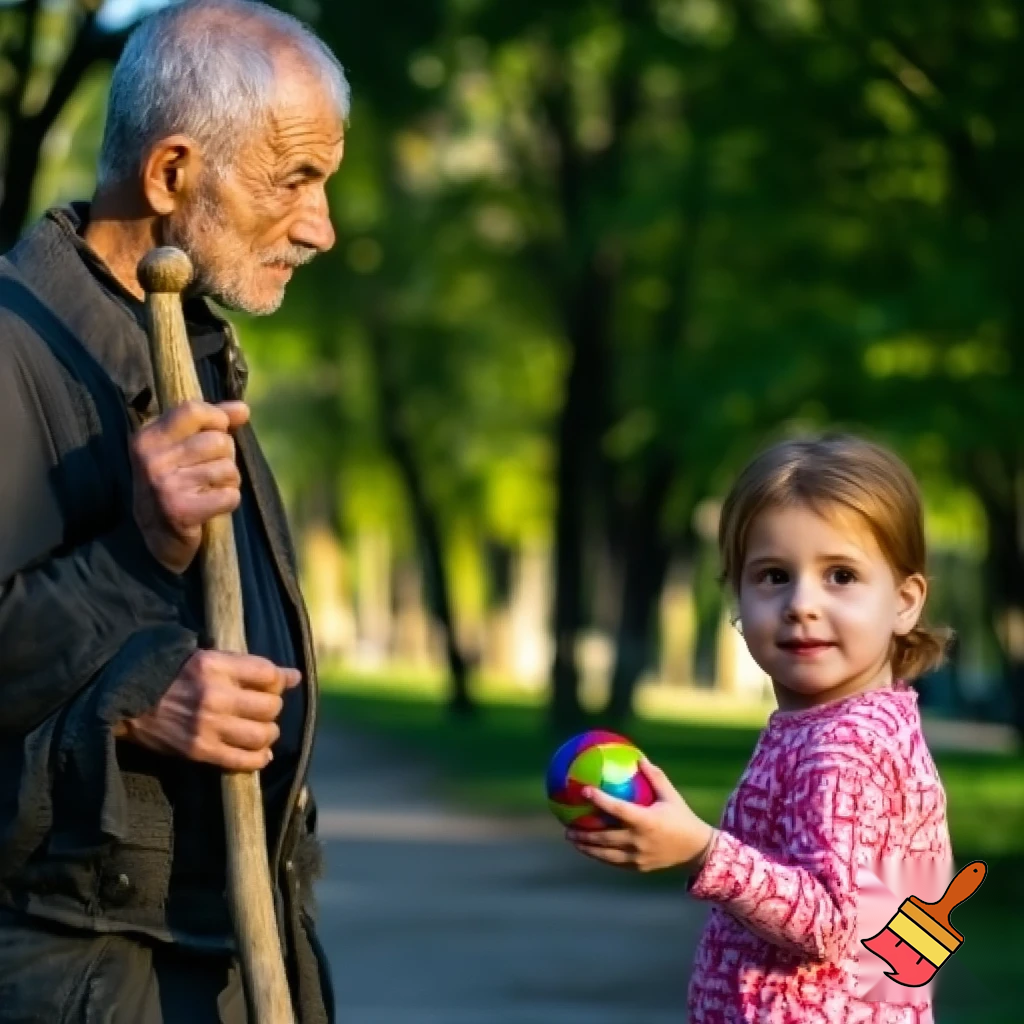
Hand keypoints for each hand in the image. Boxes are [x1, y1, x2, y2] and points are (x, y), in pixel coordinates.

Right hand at [116, 649, 300, 771]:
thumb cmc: (171, 675)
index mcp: (215, 665)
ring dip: (269, 733)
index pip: (268, 674)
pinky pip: (243, 760)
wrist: (125, 701)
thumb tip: (294, 676)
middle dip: (273, 707)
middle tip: (265, 708)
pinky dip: (258, 759)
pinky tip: (260, 754)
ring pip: (262, 734)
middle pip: (270, 706)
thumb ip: (248, 666)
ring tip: (262, 730)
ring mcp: (207, 725)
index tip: (278, 684)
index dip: (280, 680)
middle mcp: (214, 695)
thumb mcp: (207, 658)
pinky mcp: (199, 750)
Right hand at [130, 400, 249, 573]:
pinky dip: (228, 502)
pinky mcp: (180, 510)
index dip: (217, 419)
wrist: (155, 539)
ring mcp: (164, 484)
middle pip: (219, 441)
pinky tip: (211, 507)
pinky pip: (230, 496)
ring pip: (228, 469)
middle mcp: (151, 458)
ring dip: (228, 482)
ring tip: (209, 491)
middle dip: (226, 457)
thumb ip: (212, 424)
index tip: (219, 432)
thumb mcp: (182, 448)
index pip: (194, 410)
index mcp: (148, 437)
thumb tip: (243, 409)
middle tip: (209, 474)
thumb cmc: (175, 484)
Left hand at [566, 758, 715, 873]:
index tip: (584, 790)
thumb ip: (654, 776)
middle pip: (604, 837)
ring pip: (605, 854)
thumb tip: (637, 757)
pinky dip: (599, 855)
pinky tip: (589, 849)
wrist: (697, 850)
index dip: (600, 799)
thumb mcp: (670, 795)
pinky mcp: (638, 867)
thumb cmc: (682, 818)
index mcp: (646, 821)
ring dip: (586, 847)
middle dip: (583, 832)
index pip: (617, 809)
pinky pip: (614, 861)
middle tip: (567, 824)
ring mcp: (638, 857)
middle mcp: (639, 841)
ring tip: (571, 838)